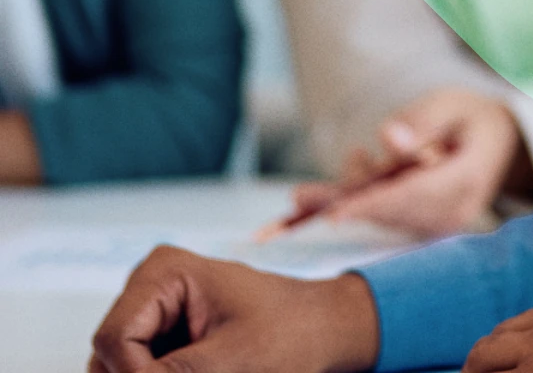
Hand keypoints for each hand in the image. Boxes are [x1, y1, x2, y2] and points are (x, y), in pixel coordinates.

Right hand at [88, 245, 378, 372]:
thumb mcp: (226, 366)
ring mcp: (154, 311)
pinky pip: (140, 369)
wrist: (322, 331)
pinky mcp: (162, 336)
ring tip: (208, 367)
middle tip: (204, 369)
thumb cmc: (289, 334)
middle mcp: (149, 285)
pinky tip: (203, 369)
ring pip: (118, 369)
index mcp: (163, 271)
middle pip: (107, 358)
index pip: (112, 341)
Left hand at [292, 89, 532, 238]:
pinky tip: (324, 194)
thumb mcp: (453, 103)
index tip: (335, 215)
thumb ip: (424, 120)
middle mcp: (452, 212)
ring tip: (302, 196)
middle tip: (296, 204)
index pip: (414, 196)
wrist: (501, 144)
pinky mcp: (423, 226)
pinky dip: (354, 207)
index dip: (372, 205)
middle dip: (342, 207)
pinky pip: (384, 218)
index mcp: (466, 180)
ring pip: (382, 217)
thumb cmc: (473, 117)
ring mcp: (438, 224)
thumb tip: (388, 139)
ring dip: (343, 204)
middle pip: (390, 212)